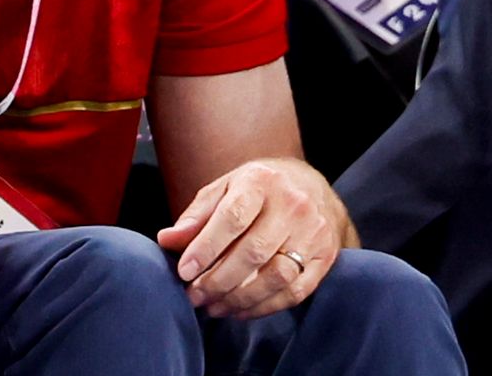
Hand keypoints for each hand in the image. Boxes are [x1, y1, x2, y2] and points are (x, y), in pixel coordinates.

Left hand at [155, 157, 348, 318]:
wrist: (310, 187)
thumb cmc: (257, 190)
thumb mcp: (223, 189)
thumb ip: (196, 216)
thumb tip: (167, 241)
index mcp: (261, 182)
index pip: (232, 218)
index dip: (206, 248)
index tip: (184, 271)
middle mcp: (293, 206)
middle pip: (254, 252)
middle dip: (218, 281)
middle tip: (194, 296)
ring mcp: (313, 233)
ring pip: (277, 276)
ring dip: (240, 298)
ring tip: (213, 306)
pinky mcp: (325, 258)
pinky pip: (295, 292)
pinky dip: (264, 307)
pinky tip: (239, 309)